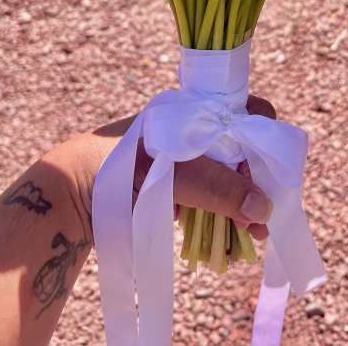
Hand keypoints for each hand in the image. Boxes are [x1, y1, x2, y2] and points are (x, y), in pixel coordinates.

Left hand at [72, 95, 275, 242]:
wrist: (72, 191)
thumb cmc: (122, 164)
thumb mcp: (173, 171)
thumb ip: (218, 186)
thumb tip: (264, 208)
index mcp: (195, 110)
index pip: (242, 109)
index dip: (263, 129)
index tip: (275, 158)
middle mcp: (197, 133)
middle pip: (242, 150)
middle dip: (258, 178)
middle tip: (268, 209)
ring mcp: (190, 162)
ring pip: (230, 178)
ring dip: (246, 203)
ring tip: (255, 234)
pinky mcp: (182, 190)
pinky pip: (214, 199)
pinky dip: (227, 216)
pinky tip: (237, 237)